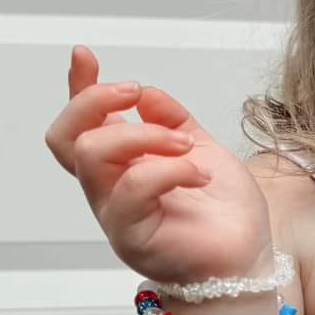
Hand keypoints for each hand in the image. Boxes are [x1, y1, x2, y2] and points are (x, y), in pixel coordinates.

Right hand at [44, 44, 274, 286]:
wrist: (248, 259)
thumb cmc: (225, 214)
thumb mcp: (201, 150)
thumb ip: (172, 121)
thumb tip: (147, 95)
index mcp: (122, 166)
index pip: (81, 125)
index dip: (77, 88)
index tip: (84, 55)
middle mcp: (110, 189)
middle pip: (67, 137)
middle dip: (96, 101)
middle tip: (137, 95)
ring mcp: (116, 214)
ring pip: (92, 154)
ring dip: (140, 134)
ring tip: (185, 145)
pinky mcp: (132, 237)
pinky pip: (132, 187)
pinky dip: (169, 169)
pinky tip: (199, 175)